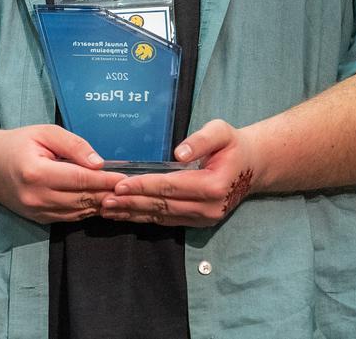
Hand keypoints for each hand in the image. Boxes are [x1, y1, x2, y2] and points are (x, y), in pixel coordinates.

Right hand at [0, 124, 123, 222]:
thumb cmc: (17, 144)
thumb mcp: (44, 133)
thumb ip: (73, 145)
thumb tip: (98, 163)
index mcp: (37, 173)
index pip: (80, 180)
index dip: (105, 180)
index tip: (125, 179)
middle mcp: (37, 197)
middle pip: (82, 199)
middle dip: (107, 194)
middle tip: (128, 188)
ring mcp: (37, 212)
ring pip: (79, 212)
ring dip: (99, 205)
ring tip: (117, 196)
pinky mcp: (39, 220)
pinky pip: (70, 218)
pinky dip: (86, 210)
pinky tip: (97, 201)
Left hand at [98, 119, 260, 226]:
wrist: (252, 168)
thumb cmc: (233, 146)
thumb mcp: (221, 132)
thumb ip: (200, 140)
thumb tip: (178, 153)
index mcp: (212, 186)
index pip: (170, 186)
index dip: (143, 186)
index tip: (119, 185)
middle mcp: (208, 207)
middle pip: (162, 205)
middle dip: (131, 203)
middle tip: (103, 200)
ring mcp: (204, 218)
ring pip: (162, 217)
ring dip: (134, 214)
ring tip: (107, 211)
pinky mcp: (199, 222)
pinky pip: (168, 221)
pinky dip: (145, 218)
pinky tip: (126, 215)